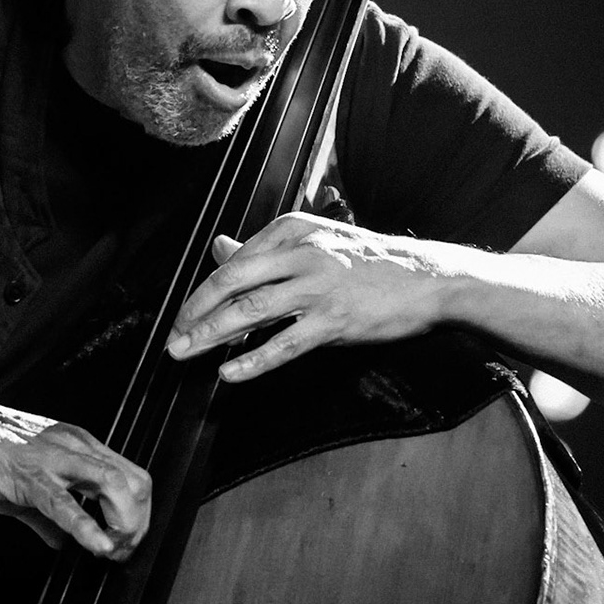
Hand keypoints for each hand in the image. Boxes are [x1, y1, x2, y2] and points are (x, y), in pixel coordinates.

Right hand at [0, 390, 151, 560]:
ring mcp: (54, 458)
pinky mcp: (29, 475)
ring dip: (123, 524)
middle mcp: (74, 446)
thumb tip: (61, 542)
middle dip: (137, 523)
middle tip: (124, 551)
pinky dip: (87, 528)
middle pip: (133, 481)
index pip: (130, 475)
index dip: (137, 513)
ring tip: (112, 551)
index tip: (126, 541)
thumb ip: (48, 516)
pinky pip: (66, 503)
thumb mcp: (24, 488)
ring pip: (113, 485)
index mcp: (77, 445)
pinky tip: (97, 547)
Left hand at [165, 212, 447, 381]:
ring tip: (186, 353)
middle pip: (231, 282)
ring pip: (250, 311)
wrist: (429, 279)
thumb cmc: (370, 264)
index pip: (233, 263)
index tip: (184, 316)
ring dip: (211, 335)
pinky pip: (284, 344)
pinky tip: (230, 372)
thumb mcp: (315, 242)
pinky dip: (253, 360)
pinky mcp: (335, 320)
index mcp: (293, 231)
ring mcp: (318, 286)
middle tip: (173, 338)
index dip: (202, 293)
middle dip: (195, 313)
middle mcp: (301, 253)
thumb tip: (219, 247)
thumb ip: (265, 250)